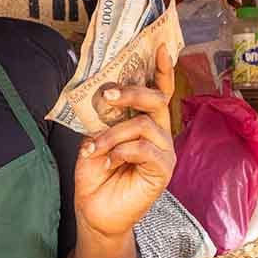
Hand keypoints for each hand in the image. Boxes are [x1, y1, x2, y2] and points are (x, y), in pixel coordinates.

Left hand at [73, 44, 176, 239]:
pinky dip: (124, 150)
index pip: (158, 91)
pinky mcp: (163, 170)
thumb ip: (104, 118)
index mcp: (144, 122)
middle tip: (108, 94)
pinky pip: (147, 149)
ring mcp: (163, 151)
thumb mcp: (94, 138)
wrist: (94, 211)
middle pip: (156, 99)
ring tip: (95, 148)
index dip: (161, 69)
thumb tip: (106, 94)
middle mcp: (158, 133)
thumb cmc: (96, 174)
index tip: (161, 46)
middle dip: (132, 92)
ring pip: (145, 125)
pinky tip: (110, 159)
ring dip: (114, 133)